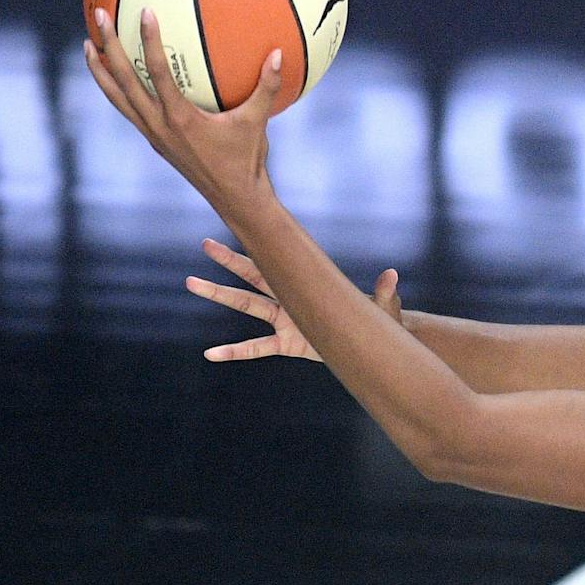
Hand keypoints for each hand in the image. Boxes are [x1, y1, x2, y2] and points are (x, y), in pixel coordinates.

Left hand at [84, 6, 279, 217]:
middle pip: (122, 80)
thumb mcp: (258, 121)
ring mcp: (152, 133)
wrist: (234, 197)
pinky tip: (114, 76)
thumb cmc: (247, 159)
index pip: (157, 71)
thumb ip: (267, 87)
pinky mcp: (154, 139)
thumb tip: (280, 54)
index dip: (149, 40)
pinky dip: (115, 89)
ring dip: (99, 70)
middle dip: (108, 46)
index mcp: (180, 117)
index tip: (144, 12)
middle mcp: (158, 124)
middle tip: (98, 15)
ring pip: (115, 97)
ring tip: (88, 45)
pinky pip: (126, 108)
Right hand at [187, 238, 400, 362]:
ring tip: (191, 283)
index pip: (279, 265)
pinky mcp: (287, 344)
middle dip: (230, 261)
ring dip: (219, 294)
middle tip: (205, 244)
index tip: (246, 229)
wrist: (371, 343)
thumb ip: (384, 292)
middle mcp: (291, 300)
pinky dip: (234, 352)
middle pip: (254, 277)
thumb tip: (393, 276)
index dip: (260, 249)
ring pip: (246, 306)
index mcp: (308, 286)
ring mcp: (285, 321)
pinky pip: (254, 348)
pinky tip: (210, 354)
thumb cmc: (378, 320)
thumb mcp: (382, 307)